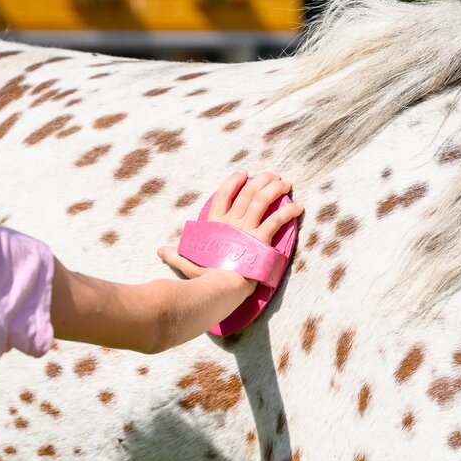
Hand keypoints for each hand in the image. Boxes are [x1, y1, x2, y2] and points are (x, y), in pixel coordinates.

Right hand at [158, 169, 302, 280]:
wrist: (217, 287)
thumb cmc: (202, 276)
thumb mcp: (186, 262)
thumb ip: (175, 254)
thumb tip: (161, 250)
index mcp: (215, 224)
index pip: (223, 196)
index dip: (233, 182)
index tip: (244, 173)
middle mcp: (232, 222)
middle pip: (247, 194)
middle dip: (261, 181)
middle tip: (272, 175)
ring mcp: (247, 229)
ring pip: (262, 201)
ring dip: (275, 189)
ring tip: (286, 183)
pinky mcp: (261, 240)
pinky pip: (277, 220)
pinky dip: (289, 212)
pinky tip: (299, 207)